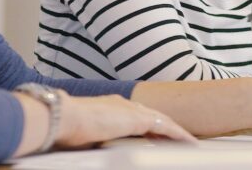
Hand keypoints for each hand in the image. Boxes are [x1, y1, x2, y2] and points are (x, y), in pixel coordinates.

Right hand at [57, 93, 196, 147]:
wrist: (61, 118)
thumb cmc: (64, 129)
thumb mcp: (83, 135)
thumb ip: (94, 138)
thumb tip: (94, 146)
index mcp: (110, 106)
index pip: (136, 116)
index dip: (148, 125)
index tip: (156, 135)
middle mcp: (123, 104)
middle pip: (152, 116)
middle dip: (166, 128)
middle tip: (179, 139)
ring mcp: (132, 110)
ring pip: (162, 121)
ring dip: (176, 133)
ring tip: (189, 143)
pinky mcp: (138, 119)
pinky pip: (166, 128)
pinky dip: (179, 135)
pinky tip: (189, 143)